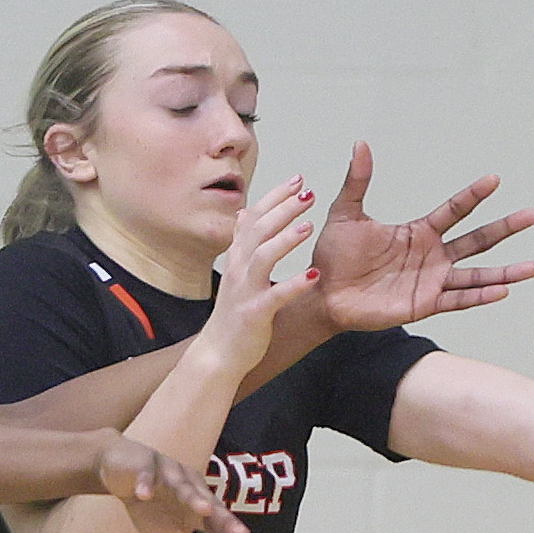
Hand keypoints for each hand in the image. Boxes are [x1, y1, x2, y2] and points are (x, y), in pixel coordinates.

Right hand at [94, 433, 265, 532]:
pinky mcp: (147, 467)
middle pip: (214, 510)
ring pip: (184, 488)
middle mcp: (195, 494)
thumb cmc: (157, 510)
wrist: (127, 470)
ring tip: (203, 509)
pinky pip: (147, 477)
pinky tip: (144, 494)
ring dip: (193, 497)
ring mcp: (172, 476)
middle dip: (227, 522)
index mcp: (204, 516)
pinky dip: (145, 485)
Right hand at [196, 177, 322, 373]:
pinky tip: (313, 276)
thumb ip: (243, 242)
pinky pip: (275, 296)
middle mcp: (238, 269)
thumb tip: (245, 212)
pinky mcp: (254, 314)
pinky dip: (293, 285)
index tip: (298, 179)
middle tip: (308, 193)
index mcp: (237, 257)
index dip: (275, 197)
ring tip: (310, 226)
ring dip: (286, 240)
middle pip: (258, 230)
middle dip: (283, 209)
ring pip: (263, 257)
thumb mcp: (237, 272)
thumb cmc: (234, 313)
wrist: (219, 353)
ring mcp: (244, 290)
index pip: (254, 217)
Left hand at [309, 141, 533, 331]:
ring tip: (533, 266)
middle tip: (531, 215)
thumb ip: (358, 182)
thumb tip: (361, 143)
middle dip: (503, 228)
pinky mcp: (424, 304)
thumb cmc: (333, 256)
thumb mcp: (346, 214)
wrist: (322, 293)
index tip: (494, 179)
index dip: (473, 196)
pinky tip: (502, 290)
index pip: (453, 210)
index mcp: (418, 232)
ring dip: (504, 271)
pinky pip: (457, 300)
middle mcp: (431, 256)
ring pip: (475, 274)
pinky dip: (480, 296)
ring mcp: (431, 281)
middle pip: (475, 240)